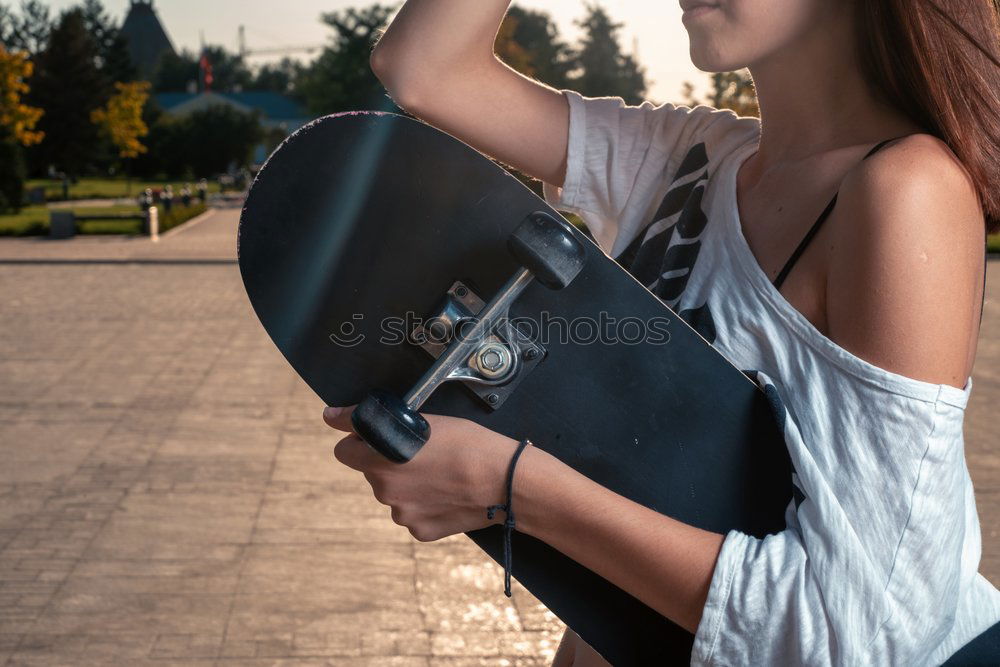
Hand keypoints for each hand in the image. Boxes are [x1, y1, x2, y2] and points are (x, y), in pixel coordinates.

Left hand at [323, 405, 519, 541]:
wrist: (506, 482)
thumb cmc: (471, 444)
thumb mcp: (426, 420)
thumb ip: (380, 423)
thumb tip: (334, 416)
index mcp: (380, 459)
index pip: (344, 451)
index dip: (358, 441)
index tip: (368, 439)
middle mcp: (384, 489)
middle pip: (374, 472)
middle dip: (390, 462)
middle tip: (424, 454)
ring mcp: (402, 513)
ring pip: (395, 494)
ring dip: (409, 485)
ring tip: (442, 475)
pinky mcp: (419, 531)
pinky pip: (414, 514)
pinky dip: (426, 505)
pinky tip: (448, 494)